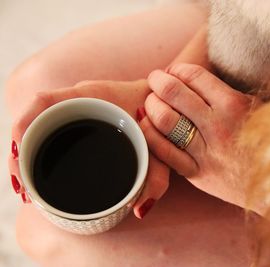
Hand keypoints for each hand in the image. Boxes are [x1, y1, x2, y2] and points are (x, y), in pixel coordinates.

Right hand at [9, 80, 168, 218]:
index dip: (23, 126)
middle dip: (20, 152)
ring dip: (26, 154)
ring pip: (39, 127)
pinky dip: (41, 150)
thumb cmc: (161, 120)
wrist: (166, 102)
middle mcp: (78, 100)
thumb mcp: (160, 148)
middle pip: (33, 119)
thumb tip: (140, 210)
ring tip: (28, 189)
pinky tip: (41, 176)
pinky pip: (52, 131)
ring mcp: (77, 109)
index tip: (19, 156)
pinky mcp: (80, 119)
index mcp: (91, 96)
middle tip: (24, 188)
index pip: (43, 101)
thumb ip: (157, 177)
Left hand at [139, 64, 257, 210]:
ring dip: (152, 105)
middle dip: (158, 82)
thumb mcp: (261, 109)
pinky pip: (165, 152)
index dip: (178, 69)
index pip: (194, 75)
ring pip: (165, 120)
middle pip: (173, 93)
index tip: (173, 70)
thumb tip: (200, 77)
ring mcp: (206, 152)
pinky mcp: (198, 173)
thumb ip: (234, 92)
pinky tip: (147, 126)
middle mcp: (218, 126)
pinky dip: (150, 135)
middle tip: (155, 80)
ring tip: (151, 102)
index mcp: (235, 105)